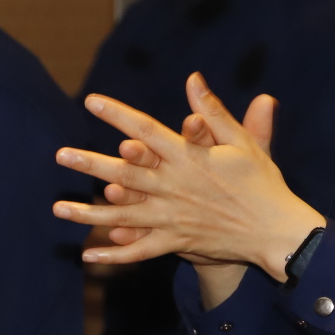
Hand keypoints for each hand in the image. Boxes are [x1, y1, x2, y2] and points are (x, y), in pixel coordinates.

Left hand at [70, 88, 277, 262]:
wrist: (276, 231)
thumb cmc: (261, 182)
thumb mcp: (242, 142)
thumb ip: (213, 111)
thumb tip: (192, 79)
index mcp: (189, 158)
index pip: (146, 130)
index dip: (117, 114)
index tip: (91, 102)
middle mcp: (175, 187)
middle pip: (125, 173)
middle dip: (90, 164)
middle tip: (60, 155)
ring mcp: (172, 218)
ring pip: (123, 215)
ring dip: (88, 213)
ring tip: (58, 208)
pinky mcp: (176, 242)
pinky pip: (140, 251)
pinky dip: (115, 254)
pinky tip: (88, 256)